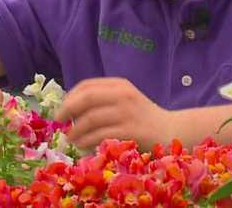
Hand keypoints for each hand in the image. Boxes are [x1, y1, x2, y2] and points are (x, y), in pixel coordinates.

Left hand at [55, 77, 172, 150]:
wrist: (172, 131)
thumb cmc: (143, 118)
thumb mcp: (124, 102)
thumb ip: (102, 101)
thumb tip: (69, 112)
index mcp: (119, 85)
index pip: (86, 86)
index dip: (69, 98)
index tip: (61, 111)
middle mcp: (123, 95)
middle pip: (86, 98)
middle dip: (67, 111)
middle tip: (59, 123)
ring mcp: (127, 113)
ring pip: (90, 119)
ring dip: (75, 131)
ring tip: (71, 138)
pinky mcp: (130, 131)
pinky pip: (100, 135)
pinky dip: (86, 141)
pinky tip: (82, 146)